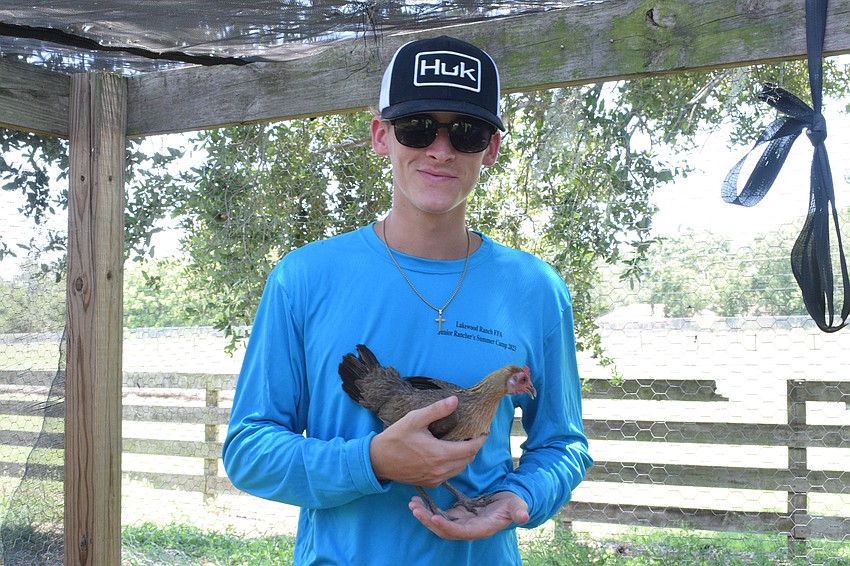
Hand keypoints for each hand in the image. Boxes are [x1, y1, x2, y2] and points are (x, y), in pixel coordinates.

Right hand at [369, 396, 486, 486]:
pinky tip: (448, 453)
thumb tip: (455, 400)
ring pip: (460, 468)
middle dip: (474, 447)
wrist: (377, 461)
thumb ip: (436, 410)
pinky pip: (450, 474)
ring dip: (465, 457)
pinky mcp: (430, 483)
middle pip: (468, 459)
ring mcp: (435, 479)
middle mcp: (441, 470)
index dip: (480, 439)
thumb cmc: (395, 438)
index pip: (471, 449)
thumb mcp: (414, 419)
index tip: (484, 430)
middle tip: (473, 434)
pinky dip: (455, 465)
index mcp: (440, 454)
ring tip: (463, 442)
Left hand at [409, 490, 528, 539]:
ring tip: (412, 504)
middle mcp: (468, 529)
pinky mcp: (457, 514)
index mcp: (480, 529)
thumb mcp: (518, 506)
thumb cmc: (513, 506)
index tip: (433, 518)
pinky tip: (417, 500)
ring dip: (424, 515)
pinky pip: (439, 515)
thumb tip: (524, 516)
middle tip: (415, 509)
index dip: (447, 527)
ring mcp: (461, 522)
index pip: (460, 532)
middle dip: (428, 521)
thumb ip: (519, 511)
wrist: (509, 505)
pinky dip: (428, 510)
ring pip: (438, 523)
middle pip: (444, 530)